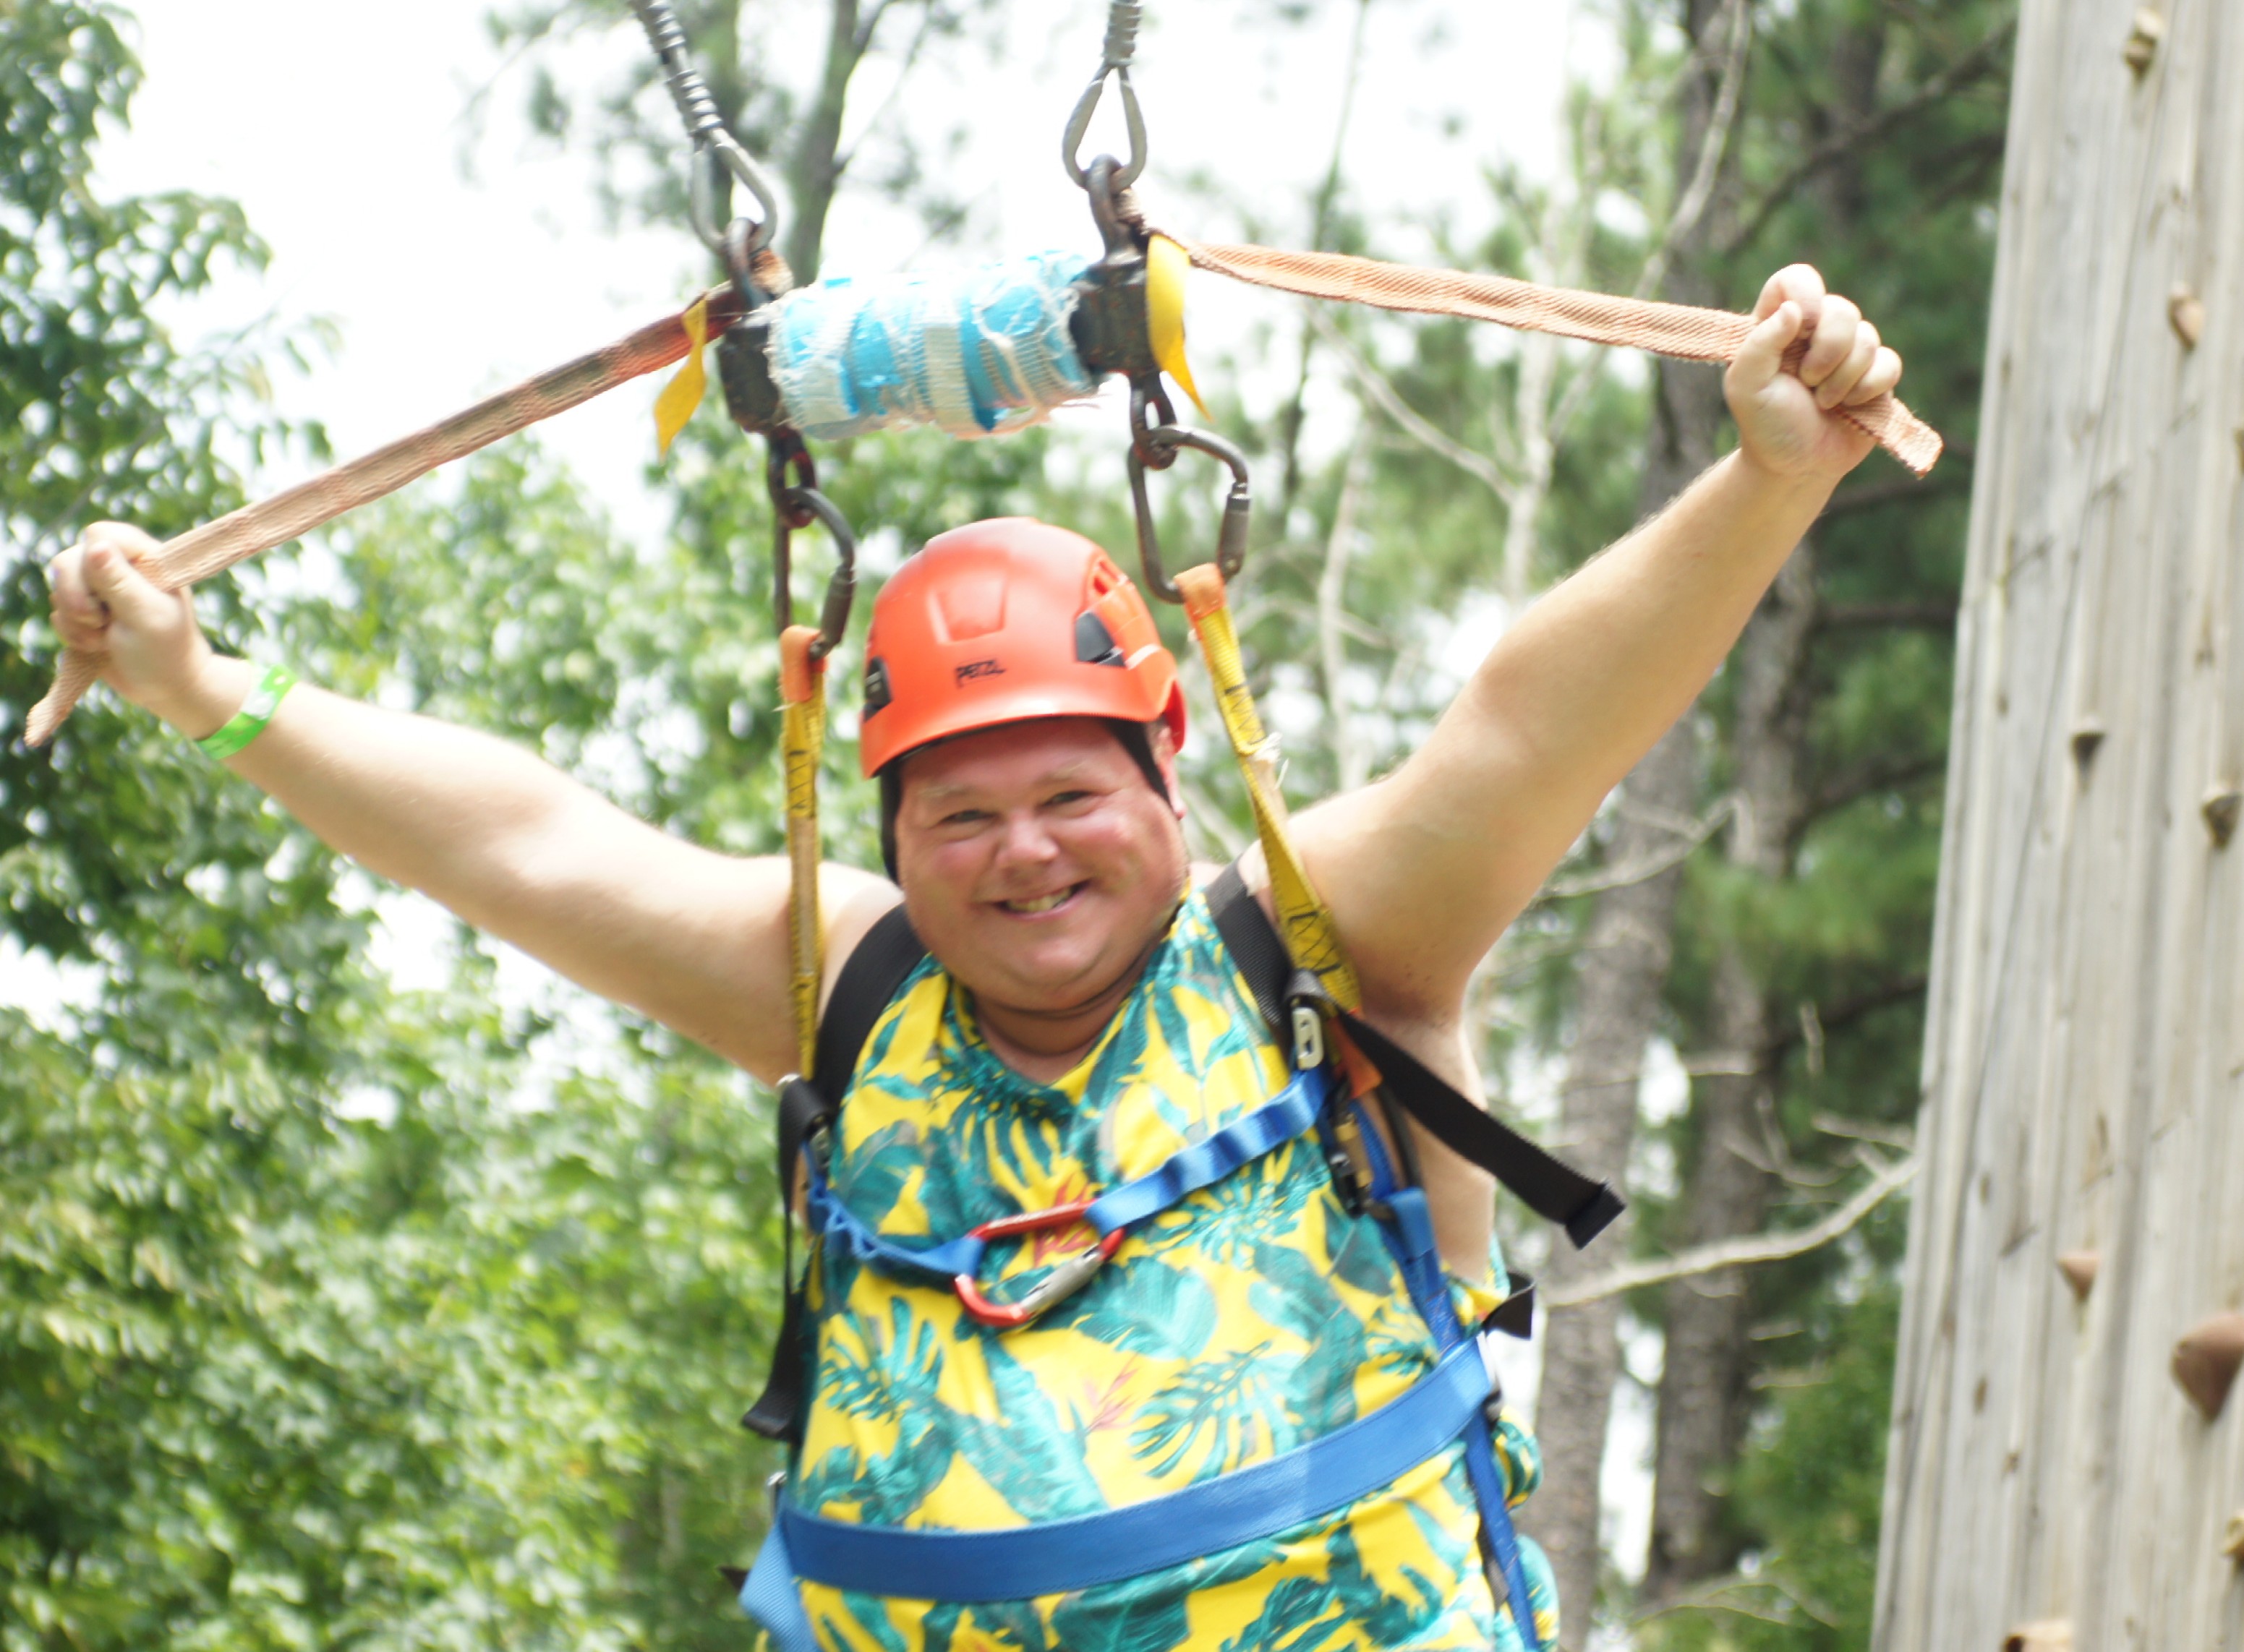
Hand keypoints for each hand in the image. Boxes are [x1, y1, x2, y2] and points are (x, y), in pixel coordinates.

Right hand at [47, 522, 236, 735]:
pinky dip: (72, 632)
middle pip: (69, 559)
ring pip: (59, 587)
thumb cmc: (166, 652)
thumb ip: (119, 581)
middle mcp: (121, 569)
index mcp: (146, 559)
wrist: (167, 689)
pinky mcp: (87, 613)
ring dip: (75, 619)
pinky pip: (59, 612)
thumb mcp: (146, 616)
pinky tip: (97, 646)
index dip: (92, 561)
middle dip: (76, 595)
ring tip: (105, 638)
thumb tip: (94, 545)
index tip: (106, 593)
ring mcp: (101, 591)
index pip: (100, 534)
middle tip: (98, 620)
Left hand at [1724, 264, 1903, 479]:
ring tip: (1822, 402)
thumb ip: (1760, 343)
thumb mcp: (1745, 386)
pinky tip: (1848, 407)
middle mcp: (1816, 331)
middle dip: (1827, 350)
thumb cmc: (1765, 425)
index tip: (1800, 324)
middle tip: (1807, 381)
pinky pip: (1889, 363)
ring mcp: (1850, 351)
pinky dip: (1866, 388)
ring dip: (1842, 377)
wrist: (1794, 468)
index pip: (1795, 279)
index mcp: (1780, 325)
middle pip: (1841, 308)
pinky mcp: (1876, 375)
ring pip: (1867, 336)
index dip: (1804, 293)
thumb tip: (1794, 310)